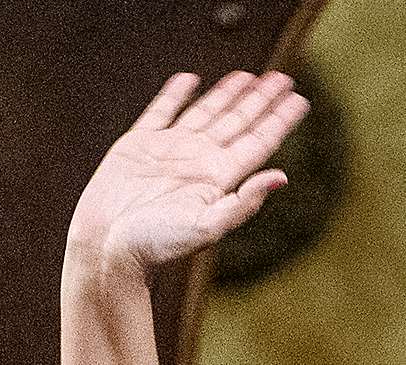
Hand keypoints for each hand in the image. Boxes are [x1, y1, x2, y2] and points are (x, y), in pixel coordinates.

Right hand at [65, 71, 307, 285]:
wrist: (106, 247)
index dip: (280, 120)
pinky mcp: (139, 145)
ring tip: (248, 76)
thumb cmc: (155, 245)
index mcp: (219, 178)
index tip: (299, 99)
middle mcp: (199, 161)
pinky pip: (162, 111)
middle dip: (261, 100)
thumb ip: (245, 203)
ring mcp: (170, 150)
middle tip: (283, 78)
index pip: (259, 142)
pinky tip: (190, 80)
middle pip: (239, 122)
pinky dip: (175, 94)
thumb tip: (282, 177)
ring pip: (207, 112)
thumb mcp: (207, 227)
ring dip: (228, 94)